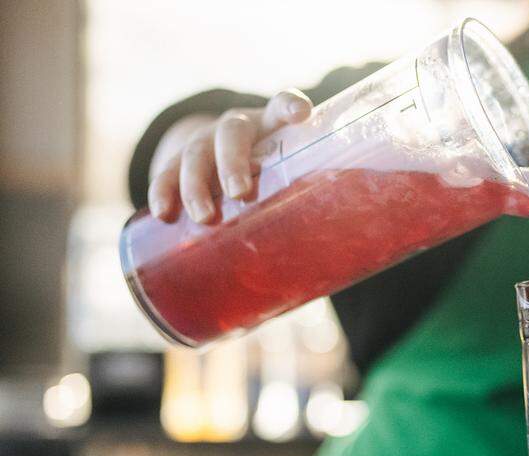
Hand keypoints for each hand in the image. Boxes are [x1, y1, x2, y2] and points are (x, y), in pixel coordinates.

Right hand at [147, 89, 312, 223]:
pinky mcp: (178, 160)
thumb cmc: (271, 173)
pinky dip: (163, 192)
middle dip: (233, 163)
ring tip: (205, 218)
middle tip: (240, 193)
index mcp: (270, 125)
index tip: (301, 113)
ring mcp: (204, 141)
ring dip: (196, 187)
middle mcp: (236, 127)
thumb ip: (307, 191)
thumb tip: (337, 248)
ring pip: (196, 154)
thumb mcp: (289, 172)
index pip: (282, 105)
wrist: (222, 157)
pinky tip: (164, 214)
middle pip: (232, 134)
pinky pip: (166, 172)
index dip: (290, 106)